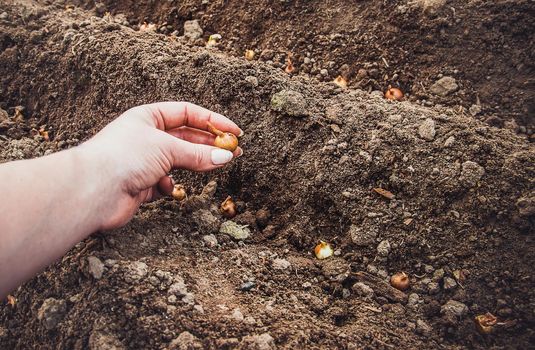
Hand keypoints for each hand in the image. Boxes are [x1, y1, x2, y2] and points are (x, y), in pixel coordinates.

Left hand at [80, 102, 242, 229]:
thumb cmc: (123, 157)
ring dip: (195, 165)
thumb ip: (198, 154)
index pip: (187, 113)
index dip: (212, 121)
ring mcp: (144, 161)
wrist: (92, 190)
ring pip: (179, 162)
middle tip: (234, 153)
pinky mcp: (141, 185)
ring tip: (216, 167)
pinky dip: (168, 186)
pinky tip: (165, 187)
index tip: (234, 131)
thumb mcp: (167, 148)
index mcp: (148, 117)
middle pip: (187, 138)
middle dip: (210, 146)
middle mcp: (146, 137)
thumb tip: (225, 157)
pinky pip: (165, 184)